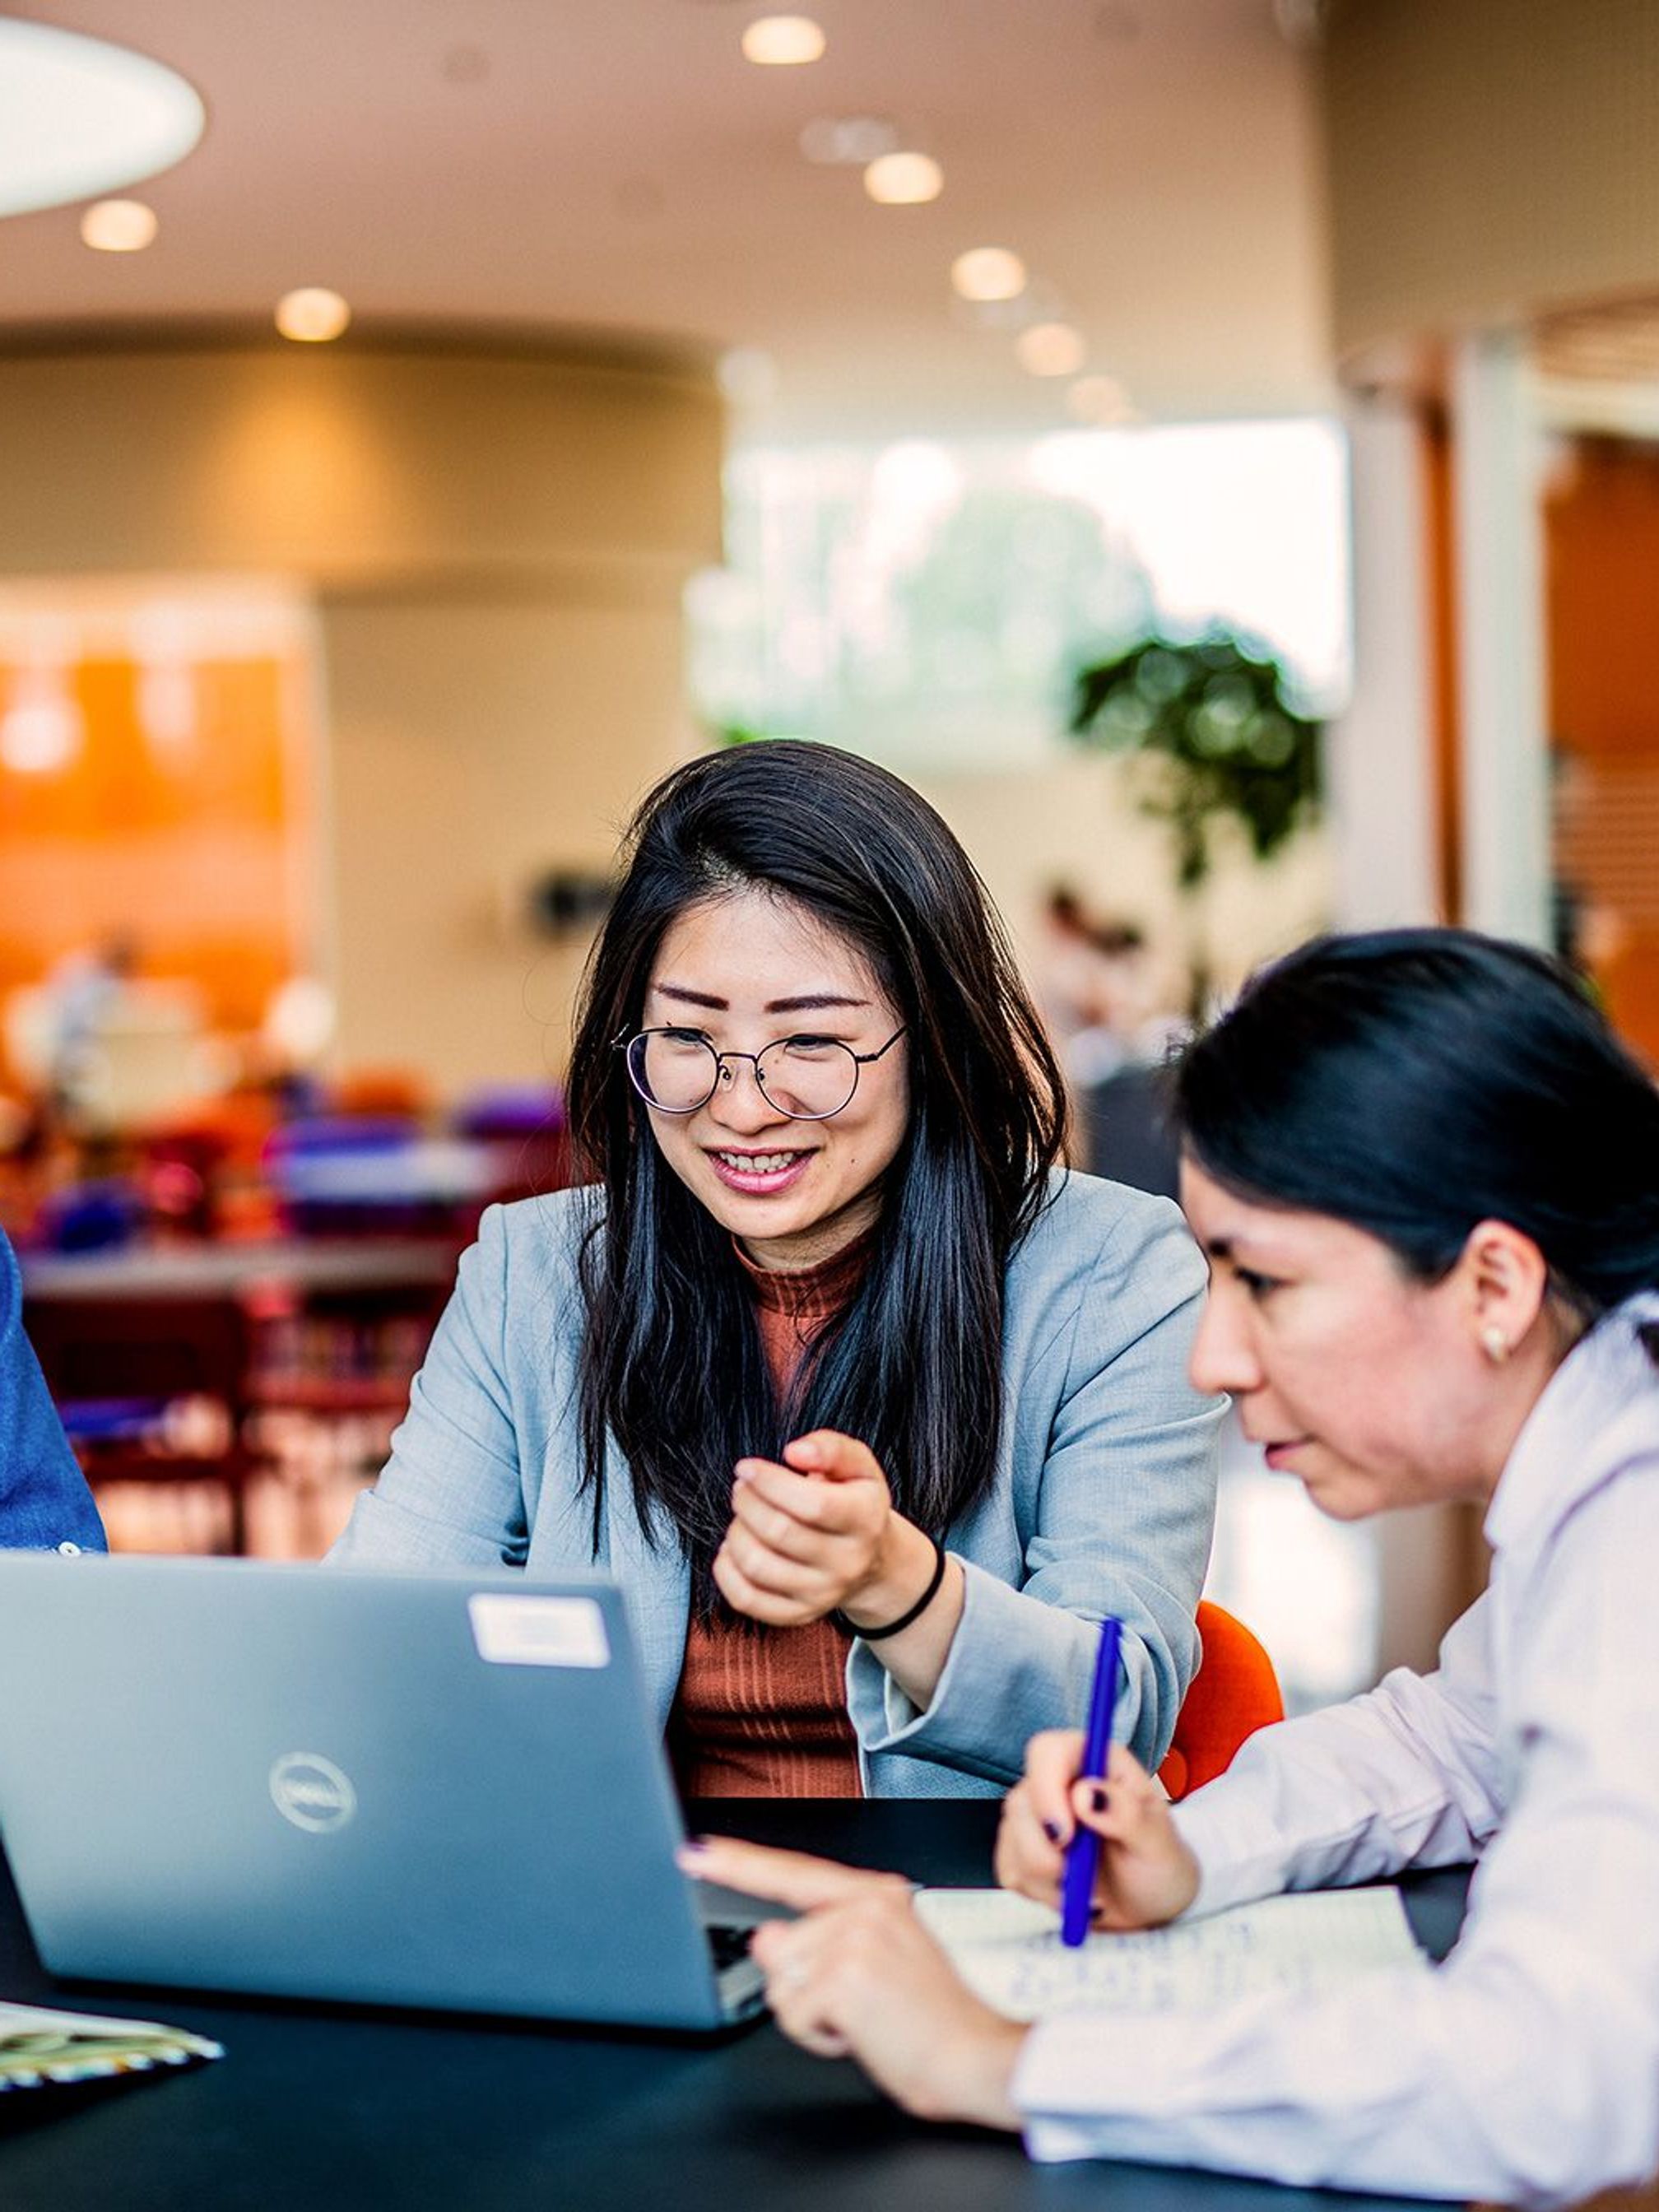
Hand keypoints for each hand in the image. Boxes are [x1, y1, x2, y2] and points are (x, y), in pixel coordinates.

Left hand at [680, 1836, 1026, 2128]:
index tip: (698, 1852)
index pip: (794, 1873)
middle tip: (862, 2005)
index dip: (740, 1863)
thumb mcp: (874, 1965)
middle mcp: (865, 1905)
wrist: (978, 2056)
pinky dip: (820, 2038)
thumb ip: (817, 1942)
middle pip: (780, 1947)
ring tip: (867, 2019)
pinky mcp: (844, 1976)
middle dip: (803, 1987)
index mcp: (878, 1895)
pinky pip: (794, 2016)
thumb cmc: (935, 2019)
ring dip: (814, 2015)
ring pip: (782, 1985)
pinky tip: (863, 2034)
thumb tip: (765, 1936)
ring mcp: (853, 1937)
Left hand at [714, 1428, 930, 1628]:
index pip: (812, 1505)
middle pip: (778, 1533)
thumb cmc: (856, 1501)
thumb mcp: (859, 1466)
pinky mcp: (797, 1614)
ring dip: (736, 1532)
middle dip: (747, 1502)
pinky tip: (733, 1548)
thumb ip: (830, 1448)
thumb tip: (793, 1452)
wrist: (873, 1561)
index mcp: (865, 1520)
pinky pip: (745, 1599)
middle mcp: (847, 1563)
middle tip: (742, 1488)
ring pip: (757, 1566)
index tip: (747, 1467)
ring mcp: (822, 1594)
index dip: (770, 1482)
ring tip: (743, 1516)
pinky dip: (726, 1570)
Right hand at [996, 1731, 1200, 1929]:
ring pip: (1012, 1839)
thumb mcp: (1158, 1843)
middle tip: (1075, 1878)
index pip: (1048, 1751)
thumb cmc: (1159, 1865)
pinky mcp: (1021, 1852)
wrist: (1149, 1906)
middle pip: (1021, 1800)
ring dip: (1047, 1878)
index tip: (1066, 1835)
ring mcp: (1036, 1817)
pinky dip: (1041, 1894)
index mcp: (1095, 1763)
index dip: (1046, 1787)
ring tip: (1089, 1892)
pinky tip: (1071, 1896)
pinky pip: (1010, 1870)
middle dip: (1043, 1850)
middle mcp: (1059, 1783)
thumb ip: (1128, 1814)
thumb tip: (1084, 1793)